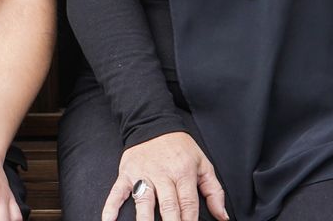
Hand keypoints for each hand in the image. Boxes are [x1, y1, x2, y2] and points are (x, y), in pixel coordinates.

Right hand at [102, 131, 227, 220]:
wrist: (152, 122)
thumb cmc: (179, 147)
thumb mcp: (202, 163)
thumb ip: (214, 191)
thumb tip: (222, 216)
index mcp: (183, 173)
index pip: (188, 204)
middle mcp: (163, 175)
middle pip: (168, 206)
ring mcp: (142, 175)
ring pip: (144, 202)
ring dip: (145, 220)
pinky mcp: (126, 174)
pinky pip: (117, 192)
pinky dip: (111, 207)